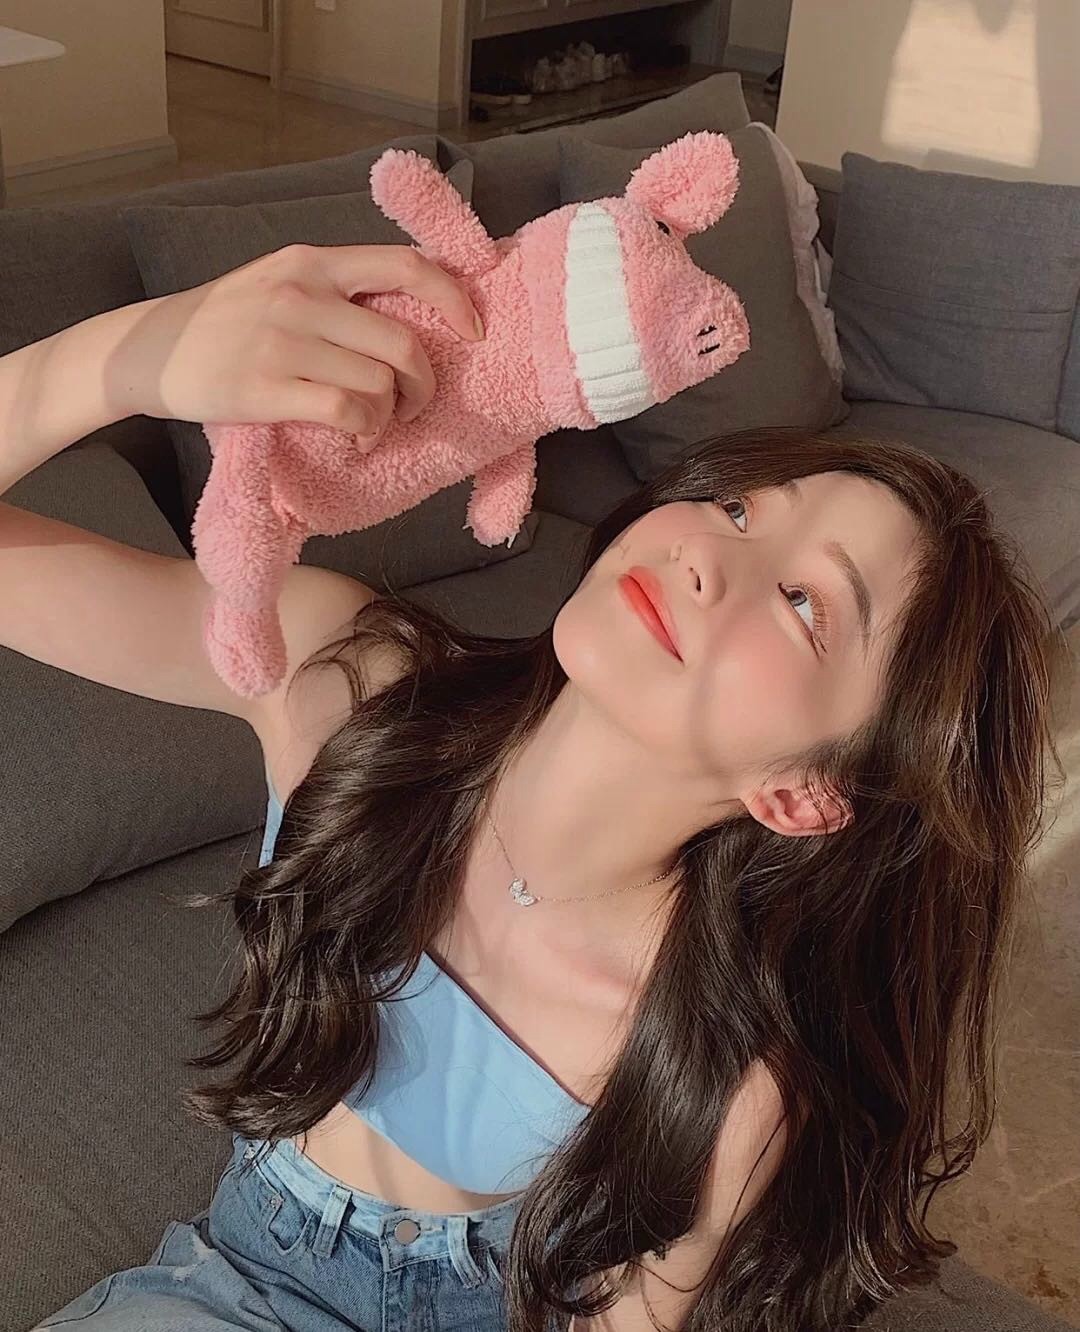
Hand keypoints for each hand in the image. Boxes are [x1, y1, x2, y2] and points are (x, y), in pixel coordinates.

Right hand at [102, 243, 484, 437]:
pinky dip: (364, 431)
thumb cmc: (224, 323)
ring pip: (380, 382)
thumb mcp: (278, 281)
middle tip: (413, 406)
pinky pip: (347, 411)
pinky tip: (353, 437)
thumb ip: (335, 289)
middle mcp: (302, 294)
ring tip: (374, 423)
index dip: (453, 298)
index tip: (473, 330)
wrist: (148, 349)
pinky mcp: (264, 387)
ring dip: (390, 414)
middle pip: (403, 341)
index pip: (406, 265)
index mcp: (312, 262)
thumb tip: (408, 310)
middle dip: (424, 383)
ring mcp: (283, 341)